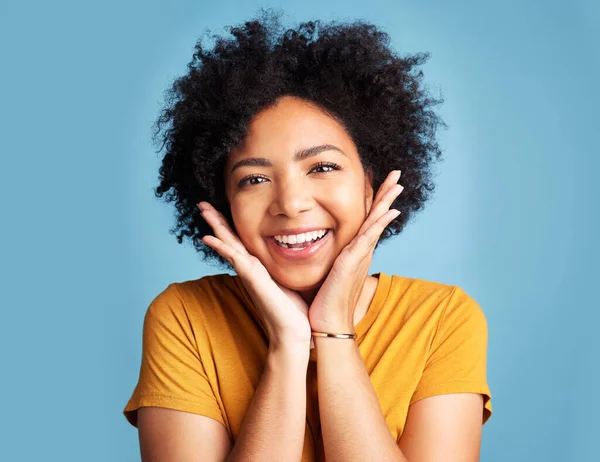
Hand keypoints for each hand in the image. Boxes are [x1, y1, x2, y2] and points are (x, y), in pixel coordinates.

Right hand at [197, 202, 313, 350]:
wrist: (293, 334)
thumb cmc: (294, 313)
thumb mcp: (290, 282)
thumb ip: (287, 269)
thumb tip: (299, 255)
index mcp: (258, 268)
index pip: (240, 242)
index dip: (229, 226)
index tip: (219, 209)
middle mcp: (250, 270)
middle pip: (229, 239)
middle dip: (216, 221)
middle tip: (202, 203)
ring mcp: (249, 275)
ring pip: (229, 245)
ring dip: (216, 227)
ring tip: (203, 210)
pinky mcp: (253, 280)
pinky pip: (235, 259)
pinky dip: (222, 248)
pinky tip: (209, 237)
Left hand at [308, 170, 403, 333]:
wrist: (327, 322)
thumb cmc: (323, 300)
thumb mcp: (326, 272)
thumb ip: (327, 259)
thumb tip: (315, 248)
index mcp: (354, 251)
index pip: (366, 219)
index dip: (373, 200)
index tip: (376, 180)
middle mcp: (361, 251)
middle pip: (376, 216)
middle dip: (386, 194)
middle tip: (397, 175)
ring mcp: (359, 255)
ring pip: (376, 222)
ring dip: (387, 201)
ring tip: (398, 183)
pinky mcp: (353, 261)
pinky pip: (369, 237)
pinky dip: (380, 223)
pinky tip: (390, 210)